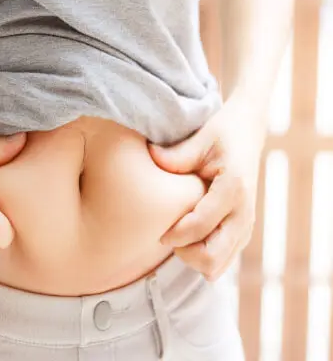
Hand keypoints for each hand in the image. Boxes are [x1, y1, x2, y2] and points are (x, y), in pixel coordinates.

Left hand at [149, 94, 265, 279]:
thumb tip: (150, 157)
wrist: (248, 132)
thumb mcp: (200, 138)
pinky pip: (224, 258)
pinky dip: (205, 256)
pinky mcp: (244, 229)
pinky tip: (190, 238)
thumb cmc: (222, 132)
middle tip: (169, 237)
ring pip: (219, 264)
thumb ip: (175, 155)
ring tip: (178, 237)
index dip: (175, 235)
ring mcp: (247, 223)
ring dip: (195, 258)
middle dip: (185, 254)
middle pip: (213, 258)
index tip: (159, 233)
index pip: (200, 226)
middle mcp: (245, 211)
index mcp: (234, 188)